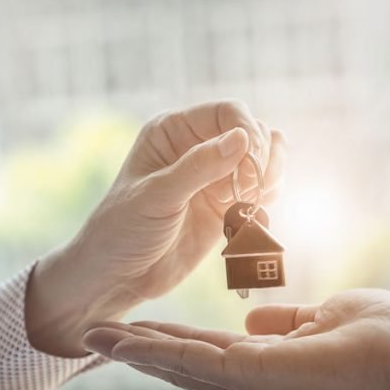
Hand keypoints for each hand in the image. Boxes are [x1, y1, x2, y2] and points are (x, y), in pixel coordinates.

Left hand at [26, 100, 286, 356]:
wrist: (120, 277)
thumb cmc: (123, 230)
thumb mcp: (157, 196)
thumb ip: (199, 167)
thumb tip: (243, 138)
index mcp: (172, 132)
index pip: (228, 112)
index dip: (248, 132)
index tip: (252, 163)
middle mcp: (196, 147)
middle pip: (253, 133)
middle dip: (261, 158)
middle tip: (251, 190)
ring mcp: (214, 177)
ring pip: (263, 160)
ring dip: (269, 177)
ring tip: (255, 201)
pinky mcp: (225, 206)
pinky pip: (261, 190)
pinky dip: (267, 199)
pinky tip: (255, 215)